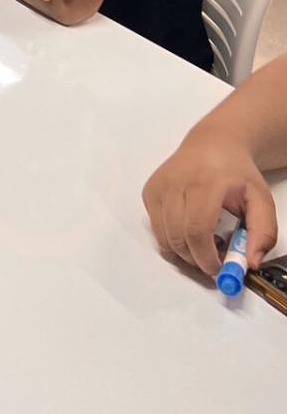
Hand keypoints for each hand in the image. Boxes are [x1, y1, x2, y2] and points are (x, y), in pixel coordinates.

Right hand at [143, 128, 278, 276]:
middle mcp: (176, 182)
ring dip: (184, 251)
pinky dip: (172, 239)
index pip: (197, 230)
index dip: (206, 257)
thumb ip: (264, 233)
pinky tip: (189, 229)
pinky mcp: (149, 191)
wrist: (212, 144)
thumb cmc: (235, 173)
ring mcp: (159, 186)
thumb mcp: (261, 199)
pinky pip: (156, 229)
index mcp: (206, 182)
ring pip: (164, 238)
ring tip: (204, 241)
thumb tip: (251, 262)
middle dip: (196, 260)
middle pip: (178, 238)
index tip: (219, 269)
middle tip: (214, 260)